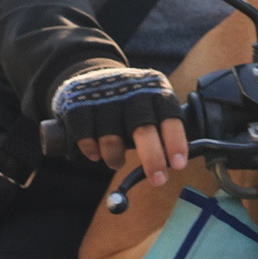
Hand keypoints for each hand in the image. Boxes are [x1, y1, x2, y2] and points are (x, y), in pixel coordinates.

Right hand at [52, 65, 188, 184]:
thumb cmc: (129, 105)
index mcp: (154, 90)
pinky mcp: (78, 104)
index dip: (175, 141)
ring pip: (112, 139)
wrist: (91, 78)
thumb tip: (175, 162)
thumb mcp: (150, 106)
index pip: (169, 116)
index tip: (179, 165)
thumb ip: (161, 128)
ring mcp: (103, 96)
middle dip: (152, 158)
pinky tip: (96, 154)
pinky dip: (92, 151)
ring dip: (115, 158)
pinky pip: (86, 138)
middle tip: (158, 180)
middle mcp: (130, 90)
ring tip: (117, 163)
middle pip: (143, 128)